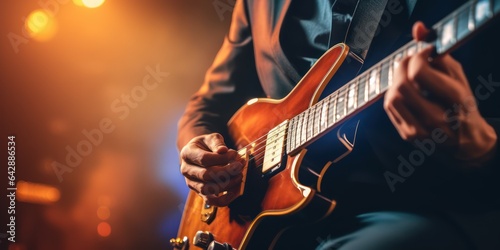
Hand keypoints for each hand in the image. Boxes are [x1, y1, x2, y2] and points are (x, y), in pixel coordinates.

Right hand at [180, 133, 244, 205]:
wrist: (200, 153)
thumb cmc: (207, 145)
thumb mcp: (211, 138)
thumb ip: (217, 143)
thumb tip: (223, 150)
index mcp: (187, 154)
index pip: (204, 159)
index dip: (221, 158)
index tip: (235, 155)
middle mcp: (186, 170)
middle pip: (206, 175)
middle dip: (226, 172)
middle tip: (239, 166)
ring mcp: (192, 183)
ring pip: (208, 189)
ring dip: (227, 184)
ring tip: (239, 176)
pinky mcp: (199, 193)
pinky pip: (211, 201)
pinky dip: (224, 199)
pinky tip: (235, 191)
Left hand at [384, 22, 496, 166]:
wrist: (465, 141)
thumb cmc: (461, 104)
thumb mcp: (457, 75)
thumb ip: (437, 51)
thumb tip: (418, 29)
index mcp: (454, 100)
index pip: (419, 73)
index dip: (416, 57)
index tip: (423, 53)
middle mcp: (436, 118)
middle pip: (402, 86)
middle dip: (402, 67)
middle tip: (410, 61)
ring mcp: (420, 130)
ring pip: (392, 98)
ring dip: (396, 82)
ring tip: (408, 78)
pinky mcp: (408, 135)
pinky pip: (390, 108)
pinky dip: (394, 94)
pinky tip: (405, 92)